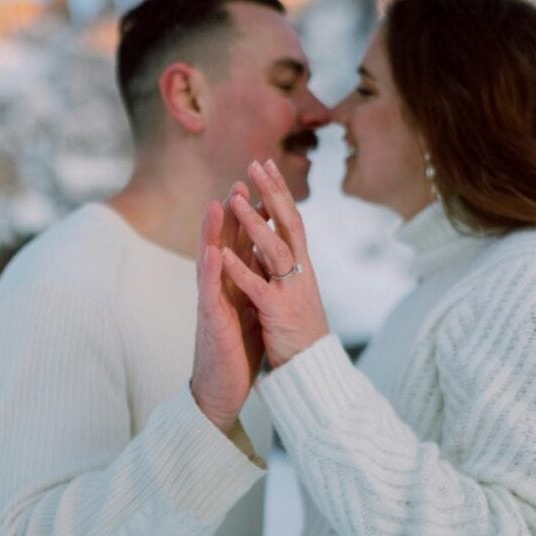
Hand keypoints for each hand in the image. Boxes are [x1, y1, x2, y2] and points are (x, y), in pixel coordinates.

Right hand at [190, 184, 264, 432]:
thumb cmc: (237, 351)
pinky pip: (209, 293)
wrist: (223, 390)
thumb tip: (266, 263)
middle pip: (225, 243)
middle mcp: (222, 287)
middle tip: (238, 181)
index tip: (261, 189)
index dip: (251, 218)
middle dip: (231, 213)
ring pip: (210, 260)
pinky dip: (210, 270)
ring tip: (216, 204)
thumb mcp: (251, 309)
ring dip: (212, 232)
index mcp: (236, 284)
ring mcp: (213, 303)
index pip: (242, 244)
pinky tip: (211, 251)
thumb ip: (254, 284)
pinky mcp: (211, 323)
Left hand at [222, 159, 329, 367]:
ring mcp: (290, 292)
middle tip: (256, 163)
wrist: (312, 372)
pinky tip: (223, 252)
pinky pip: (256, 287)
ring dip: (254, 223)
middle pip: (289, 223)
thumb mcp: (294, 293)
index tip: (266, 164)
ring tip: (235, 199)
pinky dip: (239, 269)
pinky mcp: (278, 313)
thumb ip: (283, 268)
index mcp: (302, 268)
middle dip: (272, 192)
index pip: (292, 220)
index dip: (280, 191)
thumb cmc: (299, 334)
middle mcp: (301, 274)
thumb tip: (271, 243)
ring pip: (274, 249)